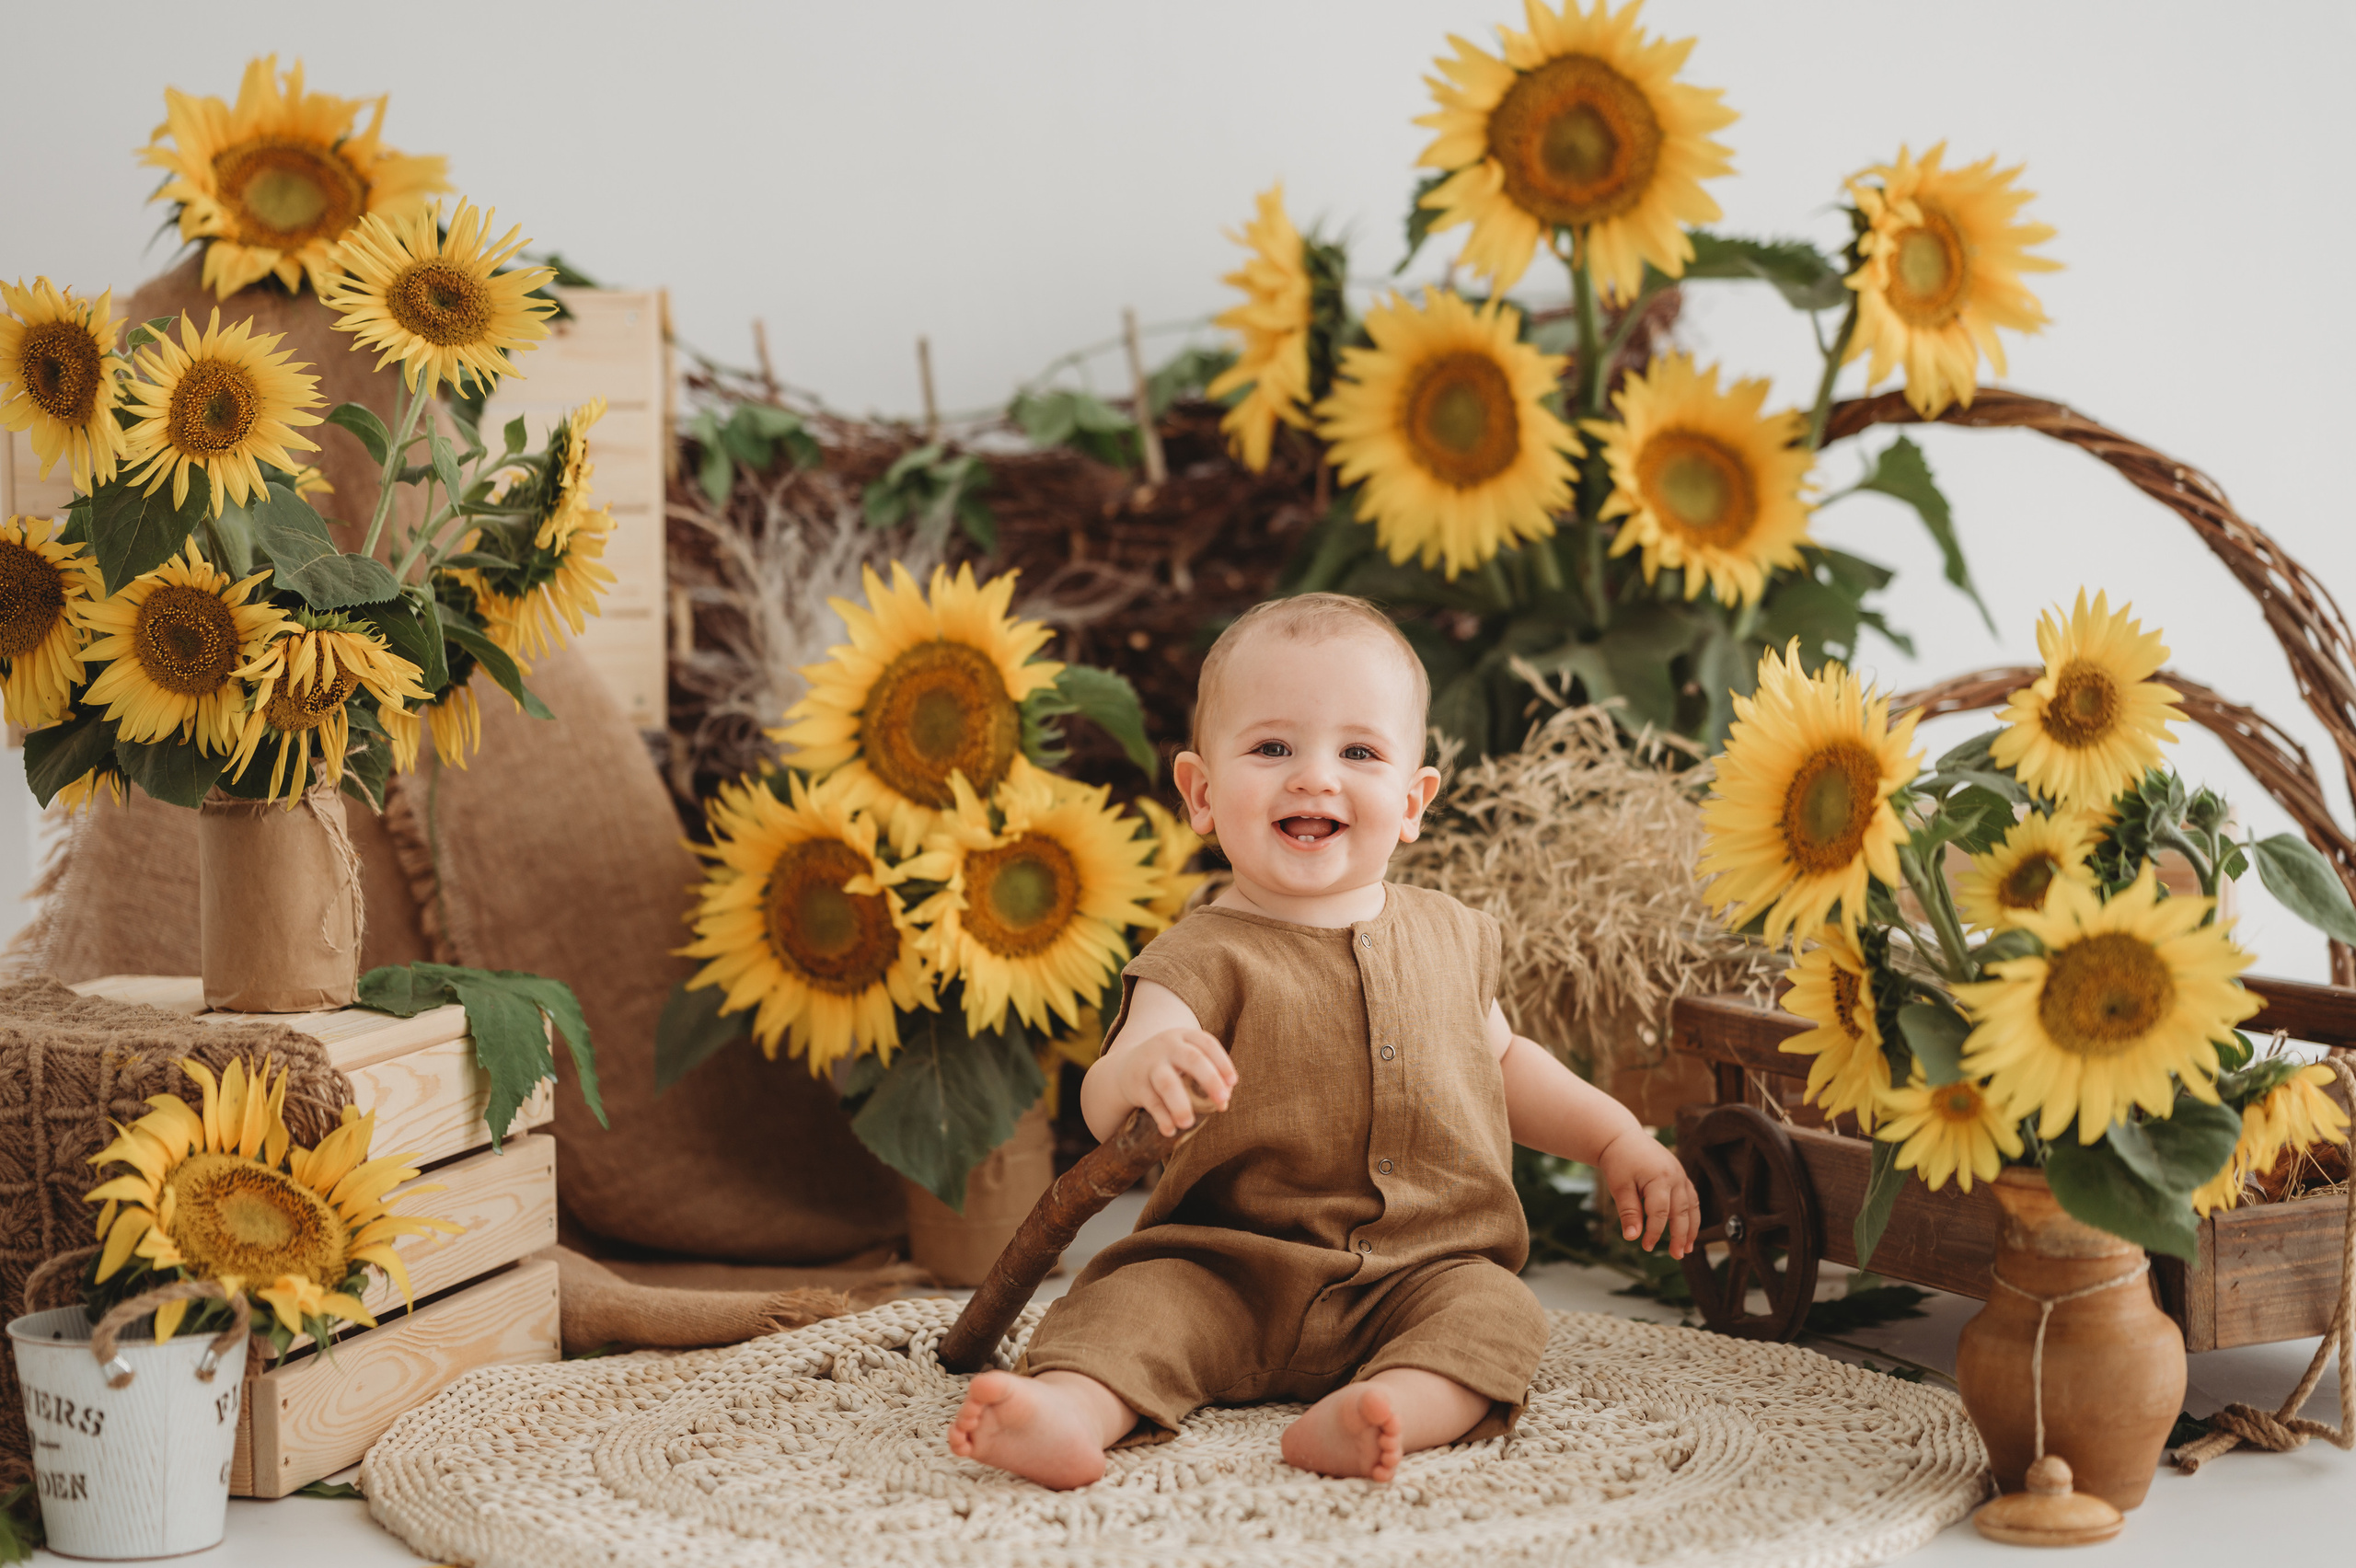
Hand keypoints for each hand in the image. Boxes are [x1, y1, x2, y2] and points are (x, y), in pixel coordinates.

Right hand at [1105, 1026, 1235, 1136]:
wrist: (1127, 1066)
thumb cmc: (1170, 1065)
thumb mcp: (1186, 1061)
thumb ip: (1208, 1077)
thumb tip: (1223, 1104)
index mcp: (1184, 1037)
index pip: (1207, 1044)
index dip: (1222, 1063)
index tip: (1233, 1083)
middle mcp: (1167, 1047)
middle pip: (1192, 1059)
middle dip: (1210, 1079)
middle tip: (1223, 1100)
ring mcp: (1150, 1065)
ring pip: (1167, 1082)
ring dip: (1180, 1104)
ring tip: (1188, 1123)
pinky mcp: (1137, 1084)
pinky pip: (1152, 1102)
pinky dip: (1162, 1117)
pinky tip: (1170, 1130)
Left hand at [1595, 1128, 1698, 1259]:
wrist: (1622, 1137)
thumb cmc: (1618, 1161)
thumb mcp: (1619, 1186)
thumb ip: (1628, 1212)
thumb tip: (1632, 1237)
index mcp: (1659, 1178)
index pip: (1660, 1213)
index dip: (1654, 1232)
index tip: (1645, 1247)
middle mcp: (1675, 1176)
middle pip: (1681, 1212)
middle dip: (1679, 1236)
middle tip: (1677, 1255)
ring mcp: (1680, 1175)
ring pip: (1691, 1206)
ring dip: (1691, 1228)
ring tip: (1687, 1248)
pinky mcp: (1680, 1175)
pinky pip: (1692, 1198)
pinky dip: (1692, 1214)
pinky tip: (1689, 1228)